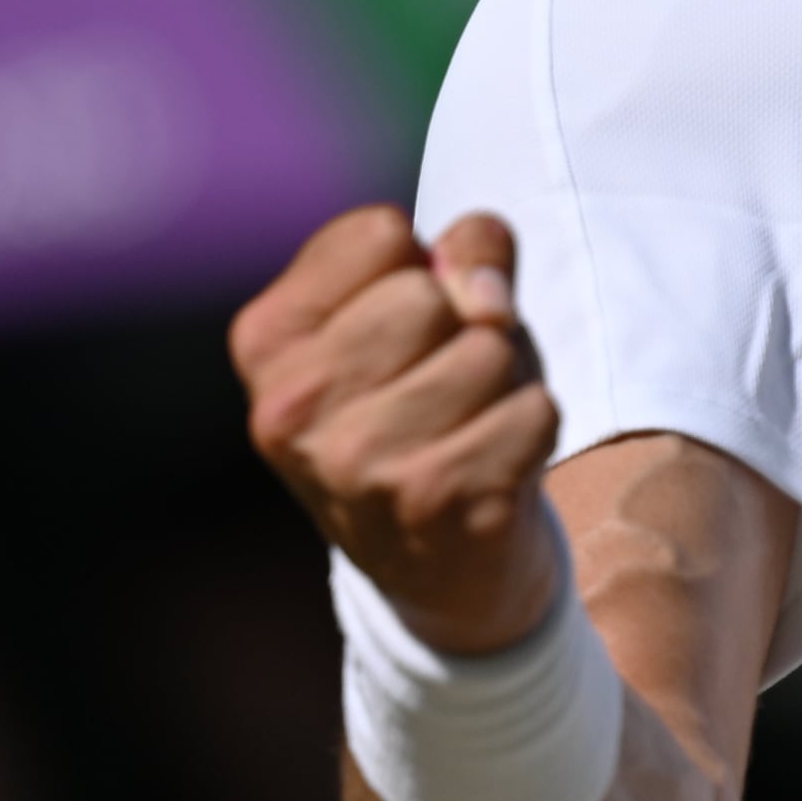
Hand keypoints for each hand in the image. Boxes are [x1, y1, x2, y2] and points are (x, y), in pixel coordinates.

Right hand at [233, 205, 562, 656]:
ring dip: (507, 379)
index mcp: (267, 341)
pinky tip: (495, 465)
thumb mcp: (423, 313)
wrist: (437, 567)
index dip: (424, 265)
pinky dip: (534, 427)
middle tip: (448, 385)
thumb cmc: (429, 406)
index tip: (412, 325)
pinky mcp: (435, 505)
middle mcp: (292, 407)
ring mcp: (358, 464)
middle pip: (433, 294)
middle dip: (467, 325)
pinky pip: (534, 410)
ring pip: (489, 350)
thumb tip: (485, 294)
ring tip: (472, 423)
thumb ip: (461, 251)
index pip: (381, 233)